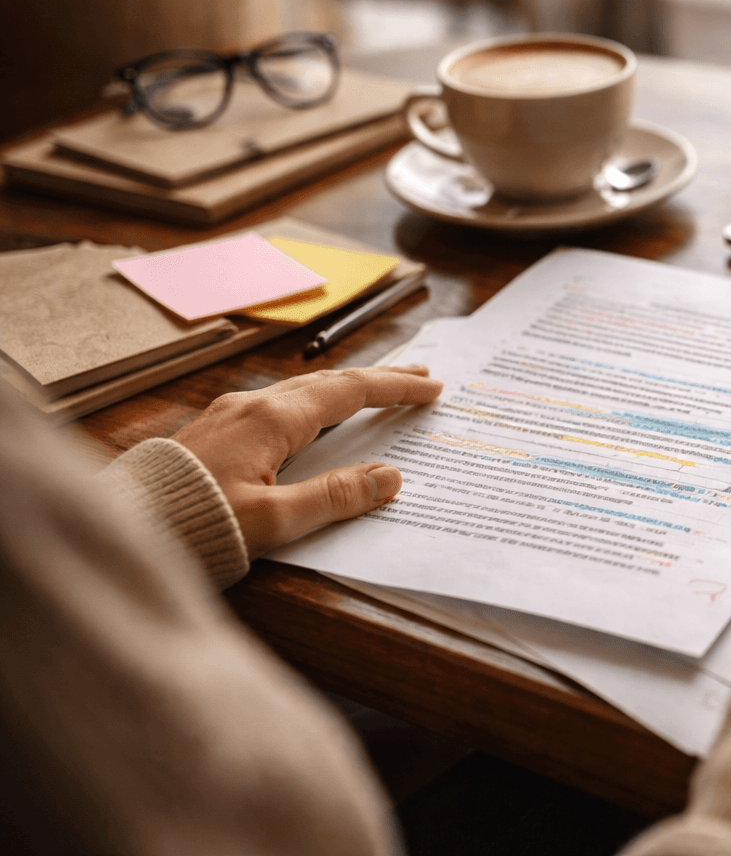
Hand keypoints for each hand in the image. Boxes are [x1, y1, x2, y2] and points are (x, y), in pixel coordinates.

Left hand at [171, 365, 442, 556]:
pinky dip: (316, 401)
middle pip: (329, 382)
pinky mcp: (214, 430)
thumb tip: (390, 477)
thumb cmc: (193, 527)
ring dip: (346, 387)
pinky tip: (317, 414)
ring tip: (377, 389)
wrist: (123, 529)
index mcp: (272, 419)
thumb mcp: (273, 521)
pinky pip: (280, 403)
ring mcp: (229, 414)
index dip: (395, 388)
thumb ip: (334, 497)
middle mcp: (252, 405)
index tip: (432, 387)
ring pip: (302, 389)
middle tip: (420, 376)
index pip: (350, 392)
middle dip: (379, 379)